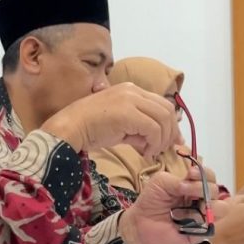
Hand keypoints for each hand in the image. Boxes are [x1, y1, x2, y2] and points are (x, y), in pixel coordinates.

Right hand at [40, 82, 177, 154]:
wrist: (71, 127)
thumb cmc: (91, 128)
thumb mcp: (120, 125)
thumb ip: (138, 128)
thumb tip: (155, 141)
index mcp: (131, 90)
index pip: (161, 103)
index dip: (171, 123)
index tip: (172, 141)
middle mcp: (133, 90)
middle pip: (167, 109)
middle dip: (171, 131)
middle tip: (166, 149)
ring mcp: (131, 99)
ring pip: (163, 118)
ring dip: (163, 139)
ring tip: (153, 152)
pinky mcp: (128, 112)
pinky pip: (153, 128)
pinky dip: (154, 143)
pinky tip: (146, 153)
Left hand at [119, 168, 218, 243]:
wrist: (141, 223)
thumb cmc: (151, 200)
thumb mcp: (161, 182)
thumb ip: (178, 180)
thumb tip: (193, 183)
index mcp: (193, 185)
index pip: (209, 176)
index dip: (205, 173)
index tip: (190, 174)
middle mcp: (200, 199)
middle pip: (217, 190)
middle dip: (204, 188)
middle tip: (185, 191)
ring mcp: (202, 216)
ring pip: (222, 208)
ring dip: (208, 205)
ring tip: (193, 207)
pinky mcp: (200, 233)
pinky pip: (210, 228)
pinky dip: (200, 223)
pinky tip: (184, 222)